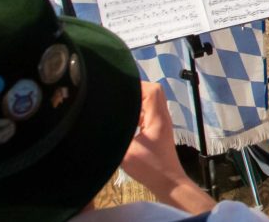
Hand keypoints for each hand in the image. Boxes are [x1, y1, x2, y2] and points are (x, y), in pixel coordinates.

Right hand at [121, 83, 212, 212]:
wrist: (167, 182)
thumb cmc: (150, 167)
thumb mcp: (127, 152)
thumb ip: (116, 134)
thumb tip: (101, 123)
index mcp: (158, 118)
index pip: (152, 90)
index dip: (136, 85)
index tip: (118, 88)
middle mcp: (162, 116)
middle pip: (153, 92)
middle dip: (134, 90)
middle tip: (115, 95)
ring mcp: (161, 123)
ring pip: (150, 102)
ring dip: (135, 101)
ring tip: (117, 104)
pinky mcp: (157, 130)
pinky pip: (148, 112)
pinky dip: (136, 111)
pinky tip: (123, 119)